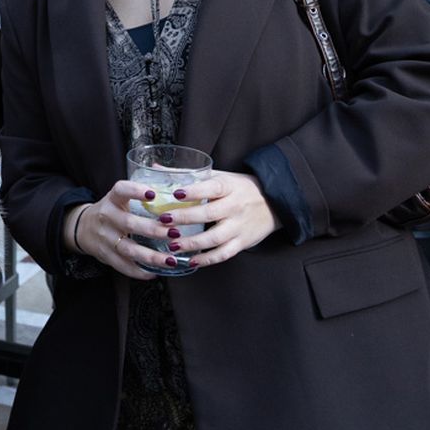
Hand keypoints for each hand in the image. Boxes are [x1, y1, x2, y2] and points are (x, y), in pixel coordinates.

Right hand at [64, 180, 177, 279]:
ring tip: (171, 260)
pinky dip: (139, 271)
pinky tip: (155, 272)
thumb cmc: (111, 212)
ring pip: (129, 249)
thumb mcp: (119, 198)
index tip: (153, 194)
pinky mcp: (105, 255)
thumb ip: (140, 195)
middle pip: (129, 223)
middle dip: (154, 230)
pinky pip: (123, 265)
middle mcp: (106, 217)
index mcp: (112, 200)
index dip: (135, 191)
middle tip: (175, 233)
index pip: (121, 190)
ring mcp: (105, 237)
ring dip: (152, 256)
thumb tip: (172, 188)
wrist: (82, 228)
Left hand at [160, 170, 280, 267]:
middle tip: (163, 221)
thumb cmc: (239, 188)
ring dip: (192, 243)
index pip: (211, 188)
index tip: (174, 193)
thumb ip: (188, 174)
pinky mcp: (243, 242)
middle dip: (185, 218)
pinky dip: (208, 259)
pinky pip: (224, 253)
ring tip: (172, 245)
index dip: (194, 191)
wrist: (274, 202)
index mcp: (229, 186)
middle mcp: (235, 206)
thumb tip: (154, 168)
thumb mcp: (219, 176)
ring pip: (215, 237)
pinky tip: (191, 260)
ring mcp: (239, 226)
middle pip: (209, 214)